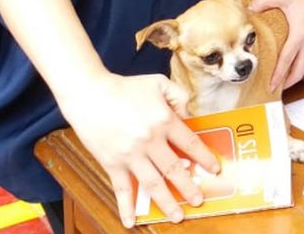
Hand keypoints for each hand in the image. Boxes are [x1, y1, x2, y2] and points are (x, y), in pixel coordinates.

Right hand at [58, 72, 219, 227]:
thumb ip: (179, 96)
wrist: (89, 93)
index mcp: (164, 120)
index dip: (204, 158)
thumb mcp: (159, 82)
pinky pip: (121, 189)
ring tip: (178, 216)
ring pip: (153, 184)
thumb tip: (188, 116)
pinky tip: (131, 222)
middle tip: (200, 200)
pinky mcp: (111, 163)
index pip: (190, 143)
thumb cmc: (125, 87)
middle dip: (189, 187)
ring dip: (166, 202)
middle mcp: (150, 140)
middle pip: (174, 169)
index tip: (214, 170)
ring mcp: (130, 155)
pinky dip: (126, 207)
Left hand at [249, 0, 303, 90]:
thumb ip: (262, 2)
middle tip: (275, 89)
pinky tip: (297, 66)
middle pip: (300, 70)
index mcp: (300, 33)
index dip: (278, 75)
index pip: (287, 60)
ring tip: (284, 81)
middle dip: (288, 82)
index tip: (270, 86)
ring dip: (296, 75)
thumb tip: (247, 9)